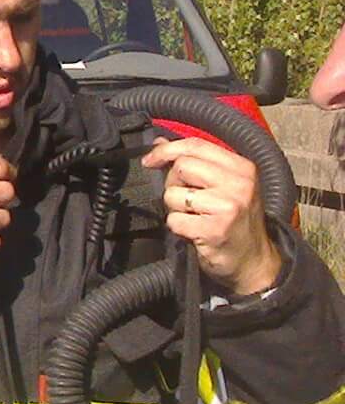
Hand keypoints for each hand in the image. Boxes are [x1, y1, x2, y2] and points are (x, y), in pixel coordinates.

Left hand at [143, 137, 281, 294]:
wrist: (253, 260)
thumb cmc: (235, 221)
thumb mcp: (225, 186)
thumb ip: (196, 162)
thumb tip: (160, 143)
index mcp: (242, 168)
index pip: (196, 145)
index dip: (167, 150)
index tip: (150, 160)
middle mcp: (239, 183)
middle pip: (182, 166)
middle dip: (173, 183)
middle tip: (185, 200)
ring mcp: (228, 206)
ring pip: (173, 194)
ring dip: (175, 208)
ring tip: (195, 217)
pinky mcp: (215, 229)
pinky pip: (174, 220)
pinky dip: (177, 227)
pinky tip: (195, 231)